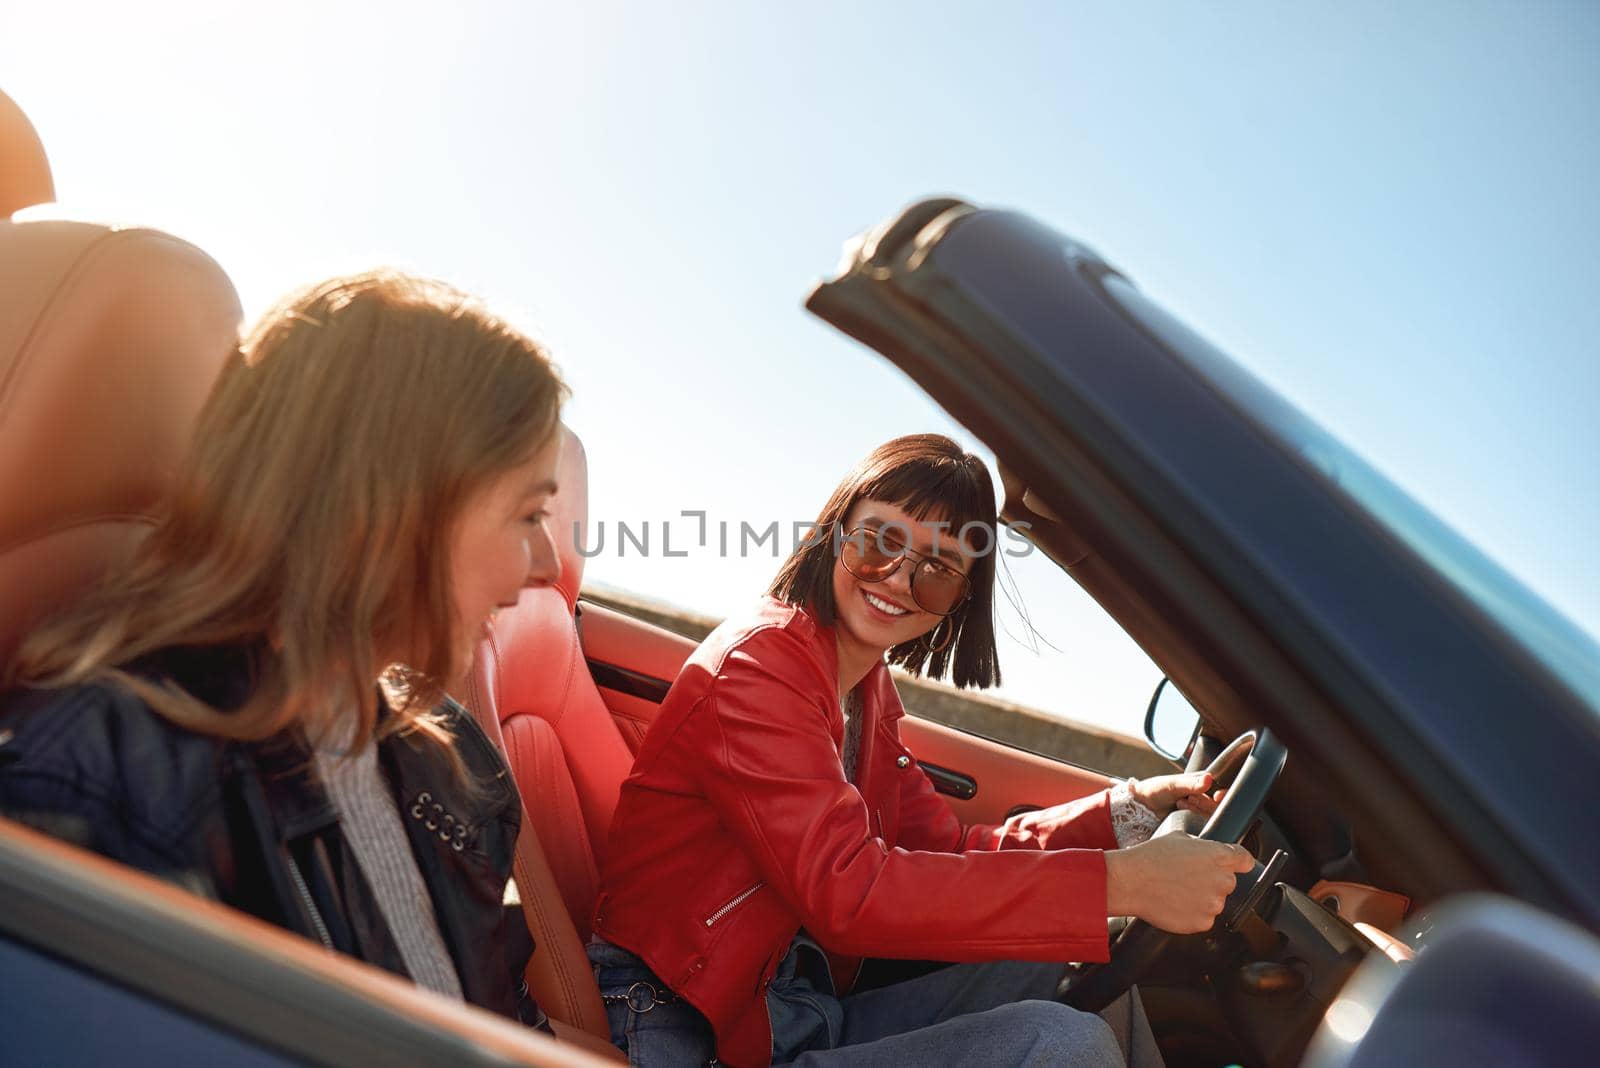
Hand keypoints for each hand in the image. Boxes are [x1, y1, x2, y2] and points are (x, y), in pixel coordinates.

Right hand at [1104, 834, 1254, 933]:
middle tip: (1188, 878)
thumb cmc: (1150, 857)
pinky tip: (1174, 904)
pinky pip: (1203, 918)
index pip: (1245, 860)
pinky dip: (1192, 914)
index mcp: (1220, 856)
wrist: (1130, 882)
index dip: (1238, 862)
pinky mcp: (1203, 923)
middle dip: (1212, 881)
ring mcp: (1214, 904)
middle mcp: (1222, 881)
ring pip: (1214, 902)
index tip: (1235, 865)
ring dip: (1201, 898)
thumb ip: (1201, 846)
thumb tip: (1205, 851)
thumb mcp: (1179, 837)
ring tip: (1177, 891)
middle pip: (1227, 882)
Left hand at [1128, 771, 1224, 818]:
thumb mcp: (1172, 785)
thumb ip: (1190, 784)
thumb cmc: (1156, 790)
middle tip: (1189, 798)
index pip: (1223, 789)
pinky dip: (1194, 816)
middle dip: (1205, 802)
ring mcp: (1200, 810)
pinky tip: (1181, 809)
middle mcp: (1205, 796)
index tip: (1217, 797)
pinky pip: (1203, 823)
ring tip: (1180, 802)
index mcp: (1203, 782)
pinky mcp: (1195, 822)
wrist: (1142, 808)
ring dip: (1198, 808)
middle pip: (1219, 804)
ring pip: (1211, 814)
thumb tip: (1208, 779)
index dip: (1225, 794)